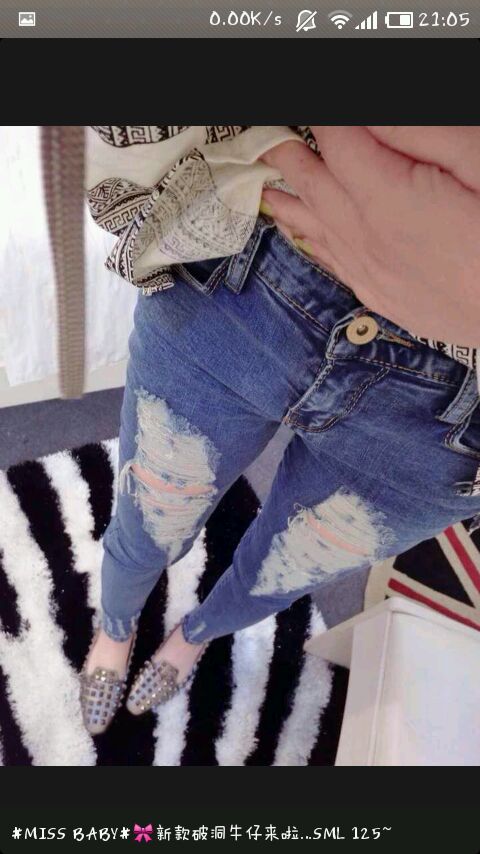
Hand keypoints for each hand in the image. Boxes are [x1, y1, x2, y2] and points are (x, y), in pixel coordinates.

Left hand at [261, 126, 479, 346]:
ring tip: (259, 172)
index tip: (301, 106)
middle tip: (261, 132)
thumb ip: (420, 134)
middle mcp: (368, 239)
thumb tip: (365, 115)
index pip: (336, 140)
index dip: (320, 117)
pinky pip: (330, 260)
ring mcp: (372, 272)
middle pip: (313, 181)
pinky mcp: (382, 295)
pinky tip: (294, 225)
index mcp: (390, 200)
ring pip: (312, 223)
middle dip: (285, 150)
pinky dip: (305, 235)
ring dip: (284, 193)